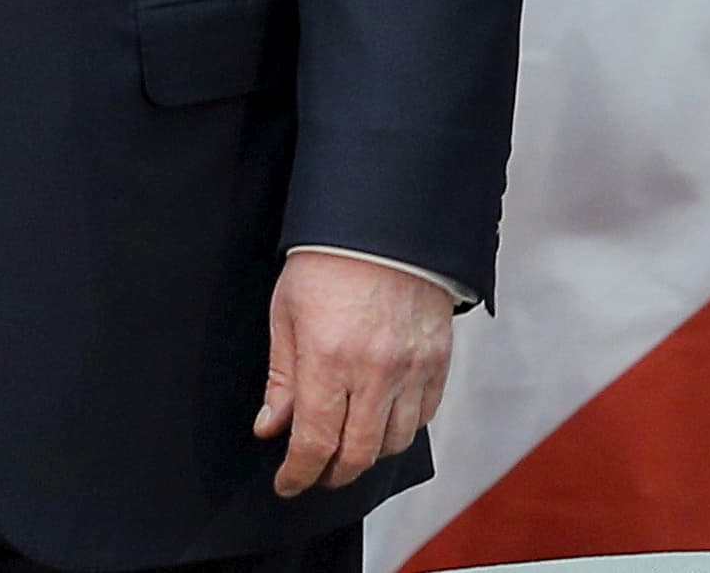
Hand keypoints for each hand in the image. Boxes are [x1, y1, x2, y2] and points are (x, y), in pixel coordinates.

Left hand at [252, 251, 454, 497]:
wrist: (383, 226)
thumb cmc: (326, 262)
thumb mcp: (286, 314)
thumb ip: (281, 378)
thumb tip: (271, 427)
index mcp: (328, 359)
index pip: (315, 441)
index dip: (299, 472)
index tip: (287, 483)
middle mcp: (375, 372)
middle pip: (358, 453)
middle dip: (333, 473)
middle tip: (316, 473)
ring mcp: (413, 370)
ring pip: (394, 441)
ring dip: (367, 454)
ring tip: (346, 447)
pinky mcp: (438, 362)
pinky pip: (424, 416)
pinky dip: (402, 428)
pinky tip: (381, 420)